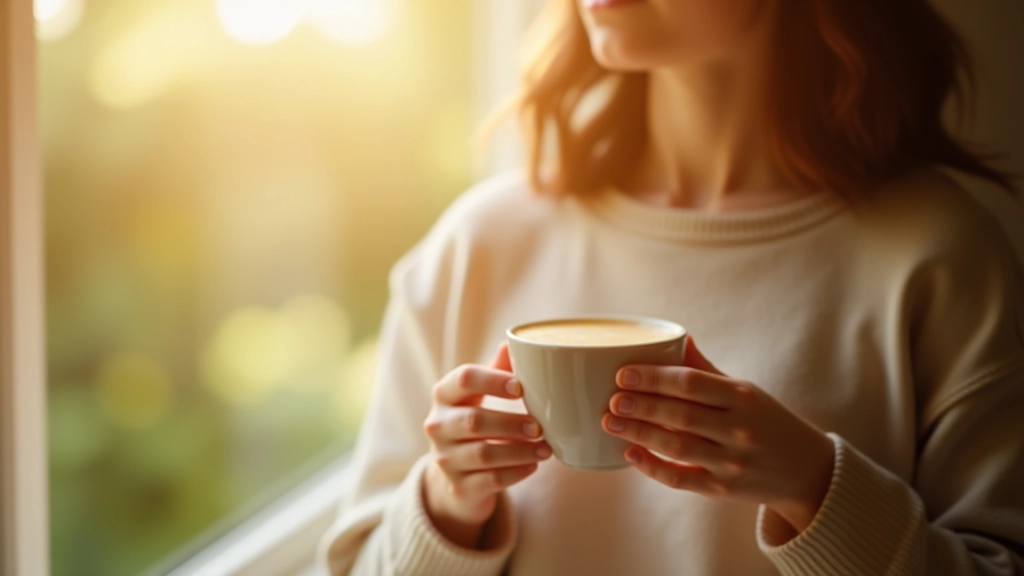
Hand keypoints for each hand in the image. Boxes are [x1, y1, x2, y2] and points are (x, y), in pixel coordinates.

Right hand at [422, 342, 551, 549]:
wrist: (458, 474)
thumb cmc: (474, 422)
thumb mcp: (478, 394)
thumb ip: (496, 369)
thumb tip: (513, 341)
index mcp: (444, 394)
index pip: (464, 378)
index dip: (493, 381)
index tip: (521, 388)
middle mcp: (437, 425)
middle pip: (474, 421)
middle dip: (511, 423)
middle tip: (539, 426)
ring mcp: (445, 458)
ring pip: (483, 454)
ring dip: (520, 451)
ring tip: (546, 449)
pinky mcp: (458, 486)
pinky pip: (490, 480)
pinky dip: (515, 473)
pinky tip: (533, 466)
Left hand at [601, 336, 834, 533]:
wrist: (807, 470)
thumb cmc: (768, 422)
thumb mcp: (747, 391)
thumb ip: (708, 370)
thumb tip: (679, 337)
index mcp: (743, 397)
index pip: (692, 383)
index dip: (655, 377)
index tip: (624, 373)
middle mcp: (739, 430)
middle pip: (680, 415)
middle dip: (641, 406)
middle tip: (611, 399)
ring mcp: (731, 462)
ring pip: (677, 447)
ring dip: (639, 435)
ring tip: (610, 423)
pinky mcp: (722, 490)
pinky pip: (681, 479)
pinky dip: (652, 468)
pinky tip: (630, 455)